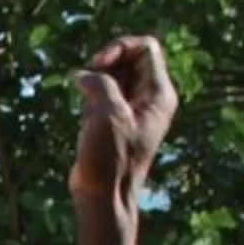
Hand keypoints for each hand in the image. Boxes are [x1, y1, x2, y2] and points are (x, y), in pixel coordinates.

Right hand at [70, 34, 177, 202]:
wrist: (104, 197)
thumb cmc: (110, 158)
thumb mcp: (107, 113)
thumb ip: (99, 83)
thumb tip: (84, 76)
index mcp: (159, 94)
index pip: (145, 48)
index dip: (119, 48)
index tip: (98, 66)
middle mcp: (151, 99)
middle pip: (129, 59)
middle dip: (105, 66)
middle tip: (89, 86)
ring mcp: (134, 111)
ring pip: (114, 77)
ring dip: (96, 85)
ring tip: (89, 111)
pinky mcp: (117, 122)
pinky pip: (104, 96)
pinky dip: (91, 100)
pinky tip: (86, 121)